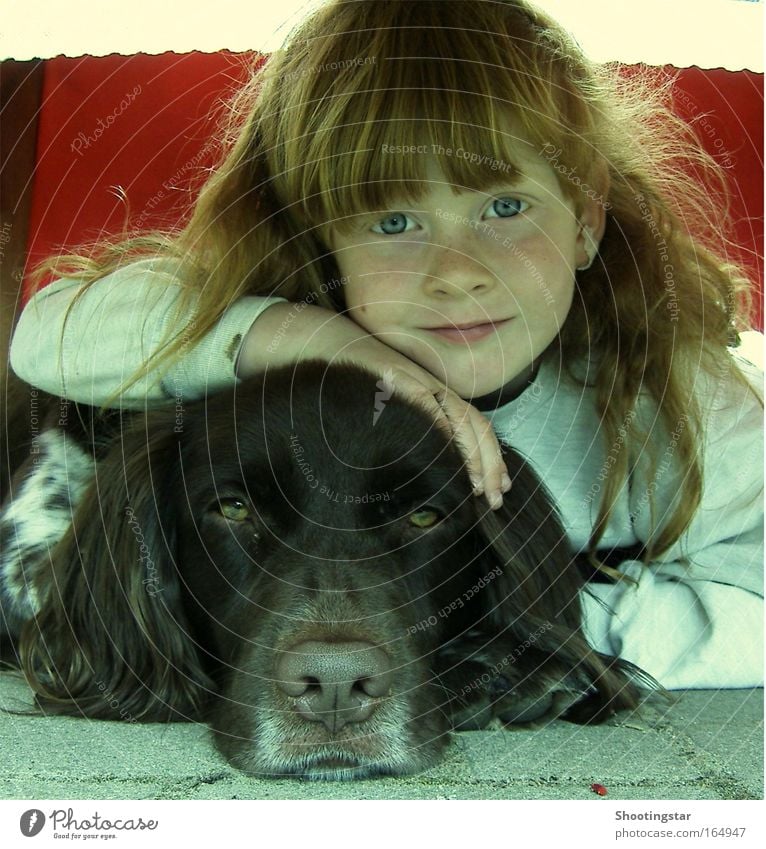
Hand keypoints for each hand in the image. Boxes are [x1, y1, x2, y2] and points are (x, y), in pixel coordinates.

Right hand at [238, 303, 510, 508]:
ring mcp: (417, 382)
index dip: (490, 458)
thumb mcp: (390, 407)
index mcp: (436, 395)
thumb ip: (410, 428)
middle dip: (489, 465)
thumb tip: (424, 469)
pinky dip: (441, 432)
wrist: (326, 344)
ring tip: (476, 488)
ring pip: (460, 419)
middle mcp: (434, 388)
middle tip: (494, 499)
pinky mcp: (398, 379)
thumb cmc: (354, 382)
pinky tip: (447, 457)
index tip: (498, 488)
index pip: (475, 426)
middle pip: (476, 425)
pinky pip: (426, 408)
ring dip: (472, 456)